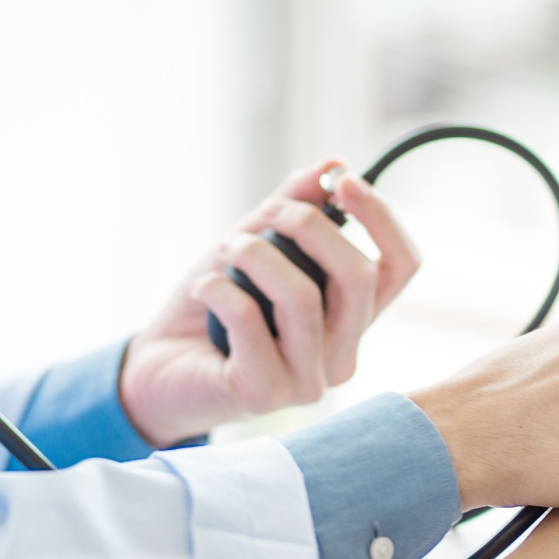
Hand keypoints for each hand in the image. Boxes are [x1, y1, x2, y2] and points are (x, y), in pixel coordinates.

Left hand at [119, 159, 420, 445]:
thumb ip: (293, 208)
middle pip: (360, 277)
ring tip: (228, 248)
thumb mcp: (254, 245)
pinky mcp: (266, 394)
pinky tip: (203, 287)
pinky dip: (219, 288)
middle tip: (268, 212)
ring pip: (305, 299)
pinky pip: (250, 321)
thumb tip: (332, 164)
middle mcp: (342, 354)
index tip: (342, 182)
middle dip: (311, 225)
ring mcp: (309, 381)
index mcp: (352, 319)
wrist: (156, 369)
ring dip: (257, 254)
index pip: (401, 267)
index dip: (382, 217)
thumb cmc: (211, 309)